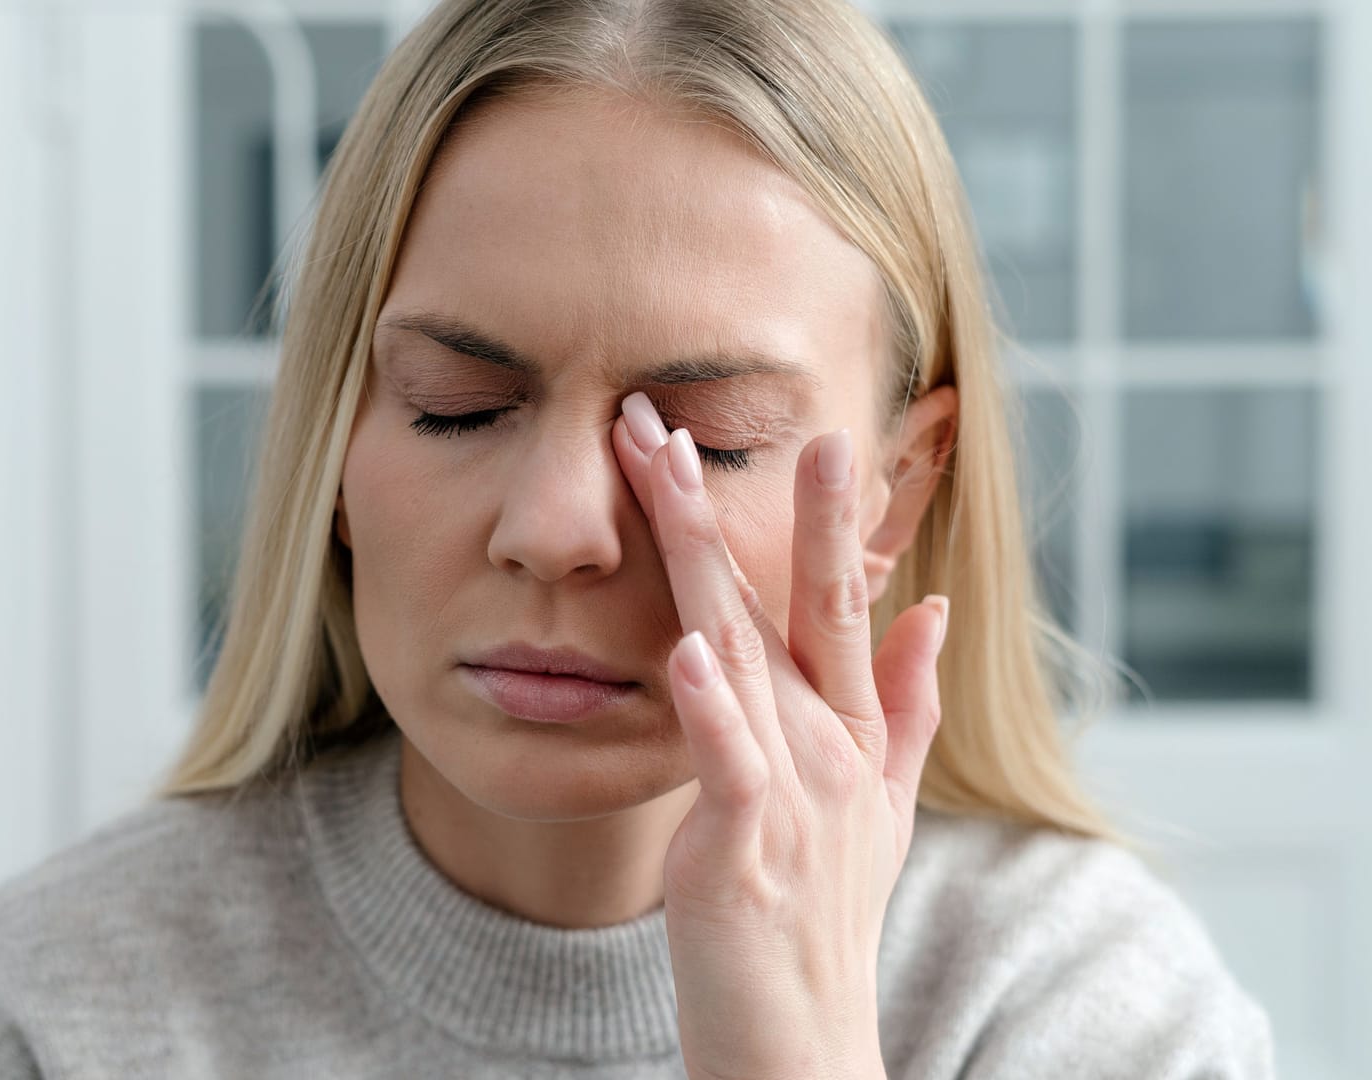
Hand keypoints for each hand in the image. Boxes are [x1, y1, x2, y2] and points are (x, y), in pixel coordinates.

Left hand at [611, 392, 949, 1079]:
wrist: (803, 1044)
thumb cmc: (820, 920)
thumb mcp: (877, 806)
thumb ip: (903, 704)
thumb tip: (932, 607)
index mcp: (848, 729)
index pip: (832, 598)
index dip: (813, 512)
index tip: (799, 426)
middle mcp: (828, 746)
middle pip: (786, 601)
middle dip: (744, 499)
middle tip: (688, 409)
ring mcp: (793, 794)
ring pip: (743, 651)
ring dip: (705, 557)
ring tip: (667, 470)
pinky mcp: (748, 849)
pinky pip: (729, 765)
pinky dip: (710, 708)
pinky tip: (687, 650)